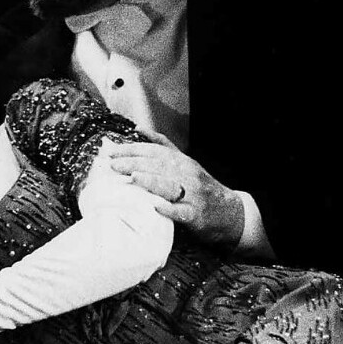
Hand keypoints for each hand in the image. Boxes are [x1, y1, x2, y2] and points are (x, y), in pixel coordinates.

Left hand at [105, 131, 245, 248]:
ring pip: (171, 185)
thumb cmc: (200, 186)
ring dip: (151, 181)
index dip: (133, 150)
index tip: (112, 152)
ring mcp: (193, 194)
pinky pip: (182, 211)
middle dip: (134, 164)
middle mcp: (187, 174)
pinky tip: (156, 206)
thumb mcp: (185, 162)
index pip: (154, 151)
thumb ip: (163, 146)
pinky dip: (169, 209)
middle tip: (113, 165)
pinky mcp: (196, 214)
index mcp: (182, 161)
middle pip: (159, 166)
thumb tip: (139, 129)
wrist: (230, 212)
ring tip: (133, 178)